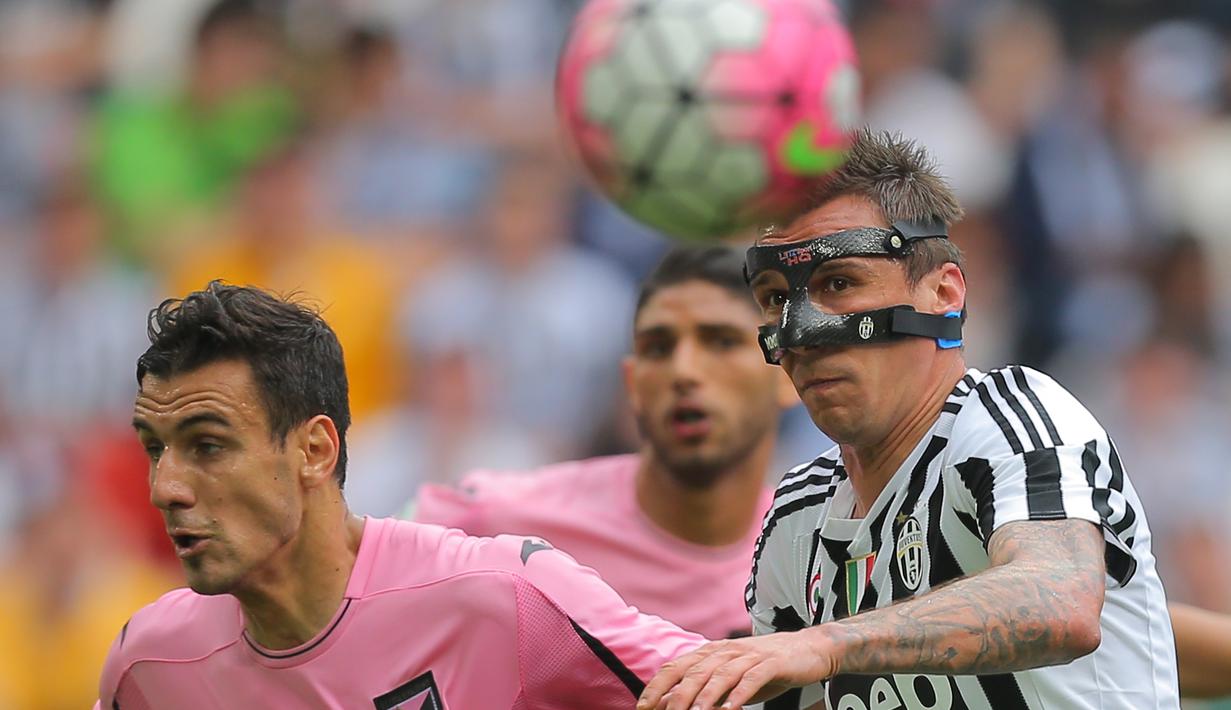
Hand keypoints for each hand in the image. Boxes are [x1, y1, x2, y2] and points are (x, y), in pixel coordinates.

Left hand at [636, 629, 837, 709]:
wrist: (809, 649)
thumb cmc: (765, 668)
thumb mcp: (732, 680)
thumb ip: (705, 690)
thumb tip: (674, 704)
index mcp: (712, 652)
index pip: (677, 666)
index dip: (658, 685)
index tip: (643, 706)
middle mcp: (726, 650)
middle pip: (695, 671)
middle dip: (676, 694)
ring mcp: (749, 655)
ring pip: (720, 674)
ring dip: (706, 695)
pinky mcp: (771, 663)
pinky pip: (752, 678)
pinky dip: (740, 693)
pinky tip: (732, 708)